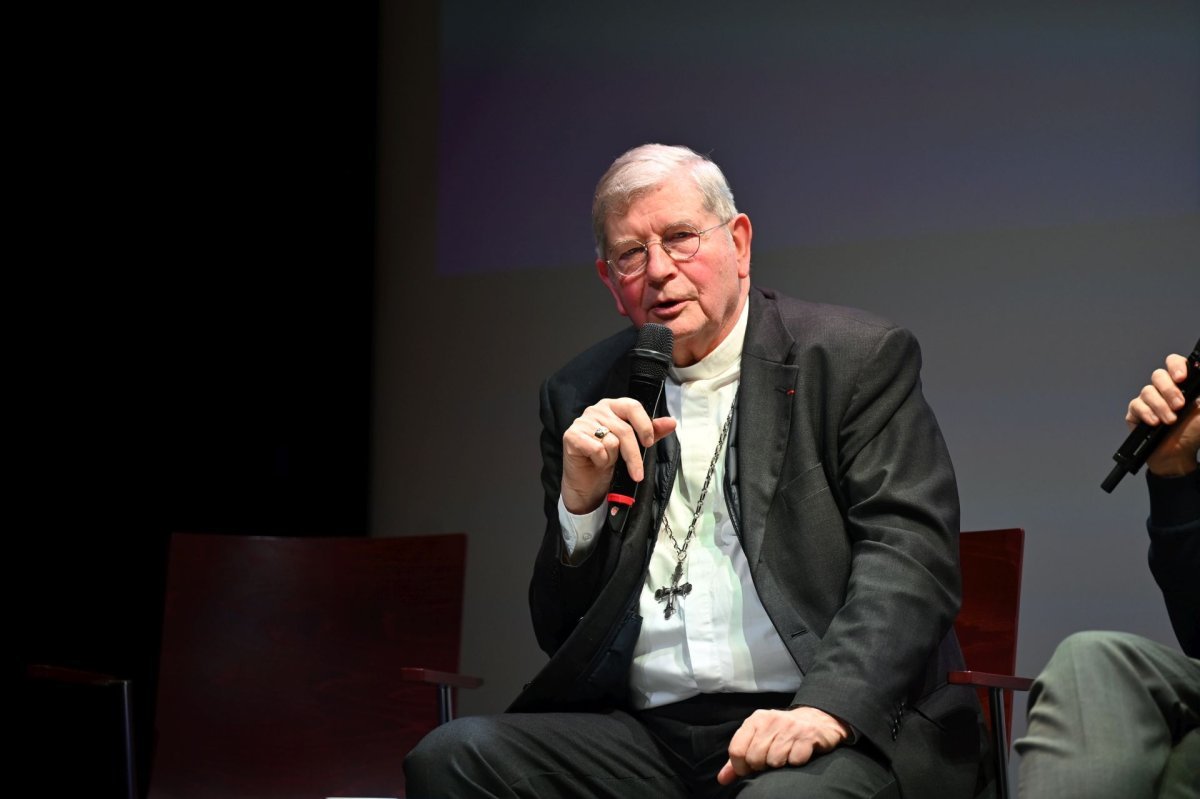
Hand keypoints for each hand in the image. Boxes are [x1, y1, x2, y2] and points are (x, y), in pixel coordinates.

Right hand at [560, 397, 675, 513]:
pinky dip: (600, 461)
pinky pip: (597, 449)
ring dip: (612, 459)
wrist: (586, 482)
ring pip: (611, 442)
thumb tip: (671, 422)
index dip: (644, 425)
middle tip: (638, 474)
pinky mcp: (571, 435)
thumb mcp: (633, 446)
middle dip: (633, 456)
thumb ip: (651, 432)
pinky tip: (595, 461)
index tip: (649, 443)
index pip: (632, 406)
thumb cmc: (608, 460)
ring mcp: (582, 421)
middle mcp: (597, 409)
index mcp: (613, 406)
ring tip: (606, 461)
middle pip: (624, 430)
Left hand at [716, 706, 849, 785]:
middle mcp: (771, 720)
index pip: (737, 750)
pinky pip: (795, 760)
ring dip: (780, 764)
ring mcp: (790, 727)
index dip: (741, 767)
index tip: (750, 769)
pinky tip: (798, 753)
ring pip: (775, 761)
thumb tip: (722, 779)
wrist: (817, 719)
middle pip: (755, 758)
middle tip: (770, 762)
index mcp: (755, 720)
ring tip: (785, 756)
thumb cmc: (782, 732)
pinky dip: (796, 762)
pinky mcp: (808, 735)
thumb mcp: (758, 738)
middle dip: (762, 767)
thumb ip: (738, 758)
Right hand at [1126, 353, 1198, 476]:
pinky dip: (1147, 414)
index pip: (1174, 363)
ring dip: (1160, 406)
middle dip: (1169, 390)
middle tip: (1180, 406)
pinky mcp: (1136, 412)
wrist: (1178, 455)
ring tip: (1170, 421)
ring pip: (1147, 391)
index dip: (1176, 366)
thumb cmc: (1194, 433)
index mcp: (1182, 385)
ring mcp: (1149, 400)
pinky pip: (1136, 405)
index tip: (1181, 378)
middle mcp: (1164, 390)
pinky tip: (1155, 423)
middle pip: (1158, 375)